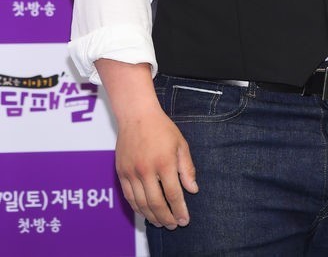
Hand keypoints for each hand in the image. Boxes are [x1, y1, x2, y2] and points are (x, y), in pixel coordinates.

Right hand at [116, 104, 198, 228]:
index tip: (185, 220)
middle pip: (156, 204)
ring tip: (161, 222)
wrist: (136, 115)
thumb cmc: (161, 128)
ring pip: (141, 203)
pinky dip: (137, 208)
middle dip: (166, 218)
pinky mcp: (121, 172)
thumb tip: (193, 190)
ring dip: (152, 217)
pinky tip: (145, 212)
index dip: (180, 210)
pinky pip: (129, 196)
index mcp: (164, 163)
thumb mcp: (181, 144)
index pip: (173, 194)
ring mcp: (132, 172)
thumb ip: (187, 168)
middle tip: (173, 225)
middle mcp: (146, 170)